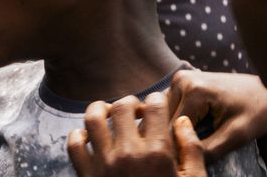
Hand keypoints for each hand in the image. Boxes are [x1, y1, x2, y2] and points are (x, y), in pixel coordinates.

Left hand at [68, 93, 205, 176]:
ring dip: (102, 110)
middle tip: (137, 114)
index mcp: (157, 153)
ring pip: (94, 117)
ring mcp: (104, 164)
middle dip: (131, 104)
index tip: (157, 107)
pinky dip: (80, 136)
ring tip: (111, 116)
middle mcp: (128, 153)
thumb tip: (181, 122)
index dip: (157, 101)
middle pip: (122, 106)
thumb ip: (192, 150)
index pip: (154, 105)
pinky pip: (74, 144)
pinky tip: (92, 139)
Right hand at [168, 70, 266, 160]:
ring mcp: (181, 78)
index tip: (193, 158)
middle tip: (200, 148)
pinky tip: (197, 128)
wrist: (266, 93)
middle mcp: (182, 80)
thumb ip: (208, 150)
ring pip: (167, 114)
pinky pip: (173, 106)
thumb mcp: (235, 136)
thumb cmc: (255, 113)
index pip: (171, 129)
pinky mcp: (183, 81)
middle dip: (178, 137)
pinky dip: (180, 120)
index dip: (180, 147)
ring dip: (178, 129)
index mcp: (193, 90)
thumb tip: (186, 162)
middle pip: (167, 120)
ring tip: (200, 138)